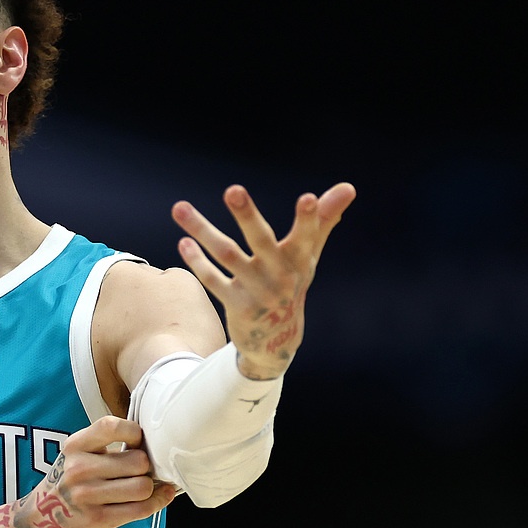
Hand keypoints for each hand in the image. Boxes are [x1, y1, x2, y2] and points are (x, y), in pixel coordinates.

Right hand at [13, 416, 177, 527]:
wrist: (36, 525)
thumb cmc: (67, 487)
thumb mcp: (76, 459)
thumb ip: (106, 447)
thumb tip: (152, 445)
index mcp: (75, 446)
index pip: (111, 426)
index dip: (134, 433)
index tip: (137, 443)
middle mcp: (79, 468)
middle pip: (138, 460)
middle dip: (146, 468)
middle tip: (140, 473)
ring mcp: (87, 495)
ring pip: (143, 486)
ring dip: (150, 488)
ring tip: (142, 488)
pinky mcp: (98, 519)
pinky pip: (141, 509)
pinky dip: (157, 502)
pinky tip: (158, 498)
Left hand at [172, 183, 354, 379]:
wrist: (278, 340)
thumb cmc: (293, 284)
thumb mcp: (309, 256)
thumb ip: (323, 220)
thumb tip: (349, 187)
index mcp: (300, 261)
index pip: (307, 236)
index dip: (309, 219)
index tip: (309, 198)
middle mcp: (280, 276)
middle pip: (262, 241)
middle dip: (248, 216)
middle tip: (233, 190)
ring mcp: (257, 292)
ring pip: (227, 255)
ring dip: (202, 231)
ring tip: (179, 207)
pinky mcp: (237, 305)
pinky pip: (214, 281)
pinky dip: (198, 262)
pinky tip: (184, 242)